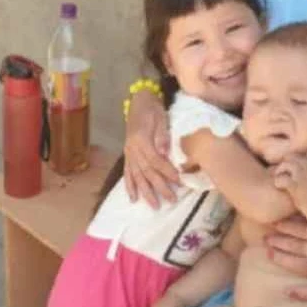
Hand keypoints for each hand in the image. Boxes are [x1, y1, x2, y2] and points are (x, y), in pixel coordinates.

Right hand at [123, 89, 179, 206]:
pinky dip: (130, 186)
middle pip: (147, 172)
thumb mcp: (160, 116)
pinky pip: (127, 173)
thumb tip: (164, 151)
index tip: (179, 181)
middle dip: (160, 187)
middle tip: (171, 200)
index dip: (167, 172)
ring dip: (145, 192)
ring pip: (137, 176)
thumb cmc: (152, 108)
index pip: (156, 160)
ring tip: (154, 206)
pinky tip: (133, 198)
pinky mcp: (127, 155)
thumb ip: (161, 134)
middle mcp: (132, 149)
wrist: (138, 101)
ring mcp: (128, 153)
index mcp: (141, 140)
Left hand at [272, 152, 306, 203]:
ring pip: (286, 164)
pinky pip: (280, 179)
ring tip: (279, 176)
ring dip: (280, 170)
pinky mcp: (293, 185)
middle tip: (285, 170)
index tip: (300, 164)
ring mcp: (300, 175)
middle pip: (294, 156)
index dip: (303, 157)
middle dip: (288, 161)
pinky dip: (278, 182)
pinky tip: (279, 186)